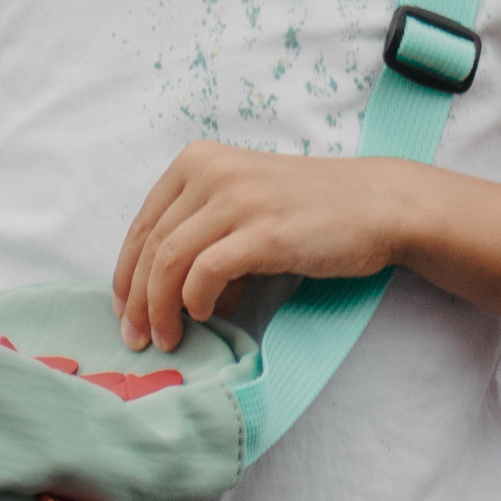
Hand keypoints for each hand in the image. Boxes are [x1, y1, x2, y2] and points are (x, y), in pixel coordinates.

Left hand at [111, 143, 413, 353]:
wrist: (376, 204)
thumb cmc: (311, 211)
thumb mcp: (246, 207)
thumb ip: (206, 238)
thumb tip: (172, 297)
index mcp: (198, 160)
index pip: (143, 224)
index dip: (126, 273)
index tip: (123, 310)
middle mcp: (210, 172)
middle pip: (150, 245)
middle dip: (136, 299)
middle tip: (137, 338)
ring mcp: (237, 199)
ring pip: (169, 261)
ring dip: (160, 309)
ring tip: (167, 339)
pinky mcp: (263, 231)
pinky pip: (206, 272)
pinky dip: (195, 300)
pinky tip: (204, 316)